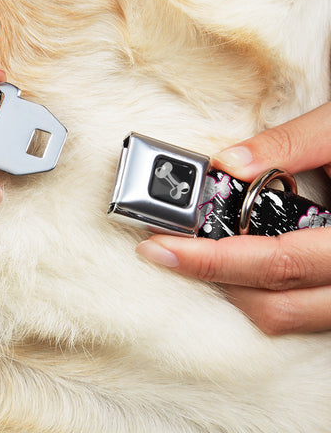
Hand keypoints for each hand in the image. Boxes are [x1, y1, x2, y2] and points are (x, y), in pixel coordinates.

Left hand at [137, 102, 330, 334]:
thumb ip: (290, 144)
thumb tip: (228, 162)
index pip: (276, 262)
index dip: (212, 260)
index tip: (160, 247)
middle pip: (275, 304)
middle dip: (212, 278)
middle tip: (166, 249)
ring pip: (287, 317)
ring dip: (235, 289)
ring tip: (197, 253)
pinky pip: (300, 311)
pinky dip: (262, 291)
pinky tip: (239, 259)